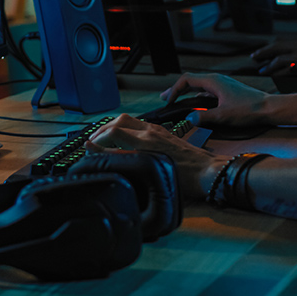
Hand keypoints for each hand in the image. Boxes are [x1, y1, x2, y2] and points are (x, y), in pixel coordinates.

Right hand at [87, 113, 228, 199]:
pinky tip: (123, 138)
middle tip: (92, 143)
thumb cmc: (186, 177)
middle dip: (100, 131)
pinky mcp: (163, 132)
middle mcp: (150, 132)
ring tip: (103, 138)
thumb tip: (102, 154)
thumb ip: (124, 161)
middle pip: (117, 122)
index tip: (87, 148)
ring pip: (127, 120)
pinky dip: (124, 128)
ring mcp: (157, 130)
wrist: (209, 171)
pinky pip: (138, 124)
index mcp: (147, 142)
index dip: (96, 141)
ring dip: (111, 127)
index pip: (112, 133)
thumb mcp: (151, 172)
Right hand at [161, 72, 269, 126]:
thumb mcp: (224, 116)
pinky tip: (195, 106)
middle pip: (191, 81)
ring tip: (177, 102)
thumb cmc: (249, 109)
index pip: (186, 79)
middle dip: (177, 90)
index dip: (174, 90)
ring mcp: (222, 85)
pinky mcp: (227, 91)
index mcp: (213, 81)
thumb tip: (189, 119)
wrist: (269, 108)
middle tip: (165, 99)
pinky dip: (197, 97)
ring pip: (199, 87)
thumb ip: (204, 117)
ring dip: (186, 94)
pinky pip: (207, 92)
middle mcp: (216, 80)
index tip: (168, 101)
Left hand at [250, 35, 296, 75]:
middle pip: (275, 47)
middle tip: (254, 57)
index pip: (278, 41)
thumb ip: (295, 47)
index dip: (267, 47)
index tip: (259, 51)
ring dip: (268, 66)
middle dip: (262, 53)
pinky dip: (277, 74)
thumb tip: (278, 52)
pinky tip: (273, 76)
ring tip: (262, 70)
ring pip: (278, 60)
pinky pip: (285, 71)